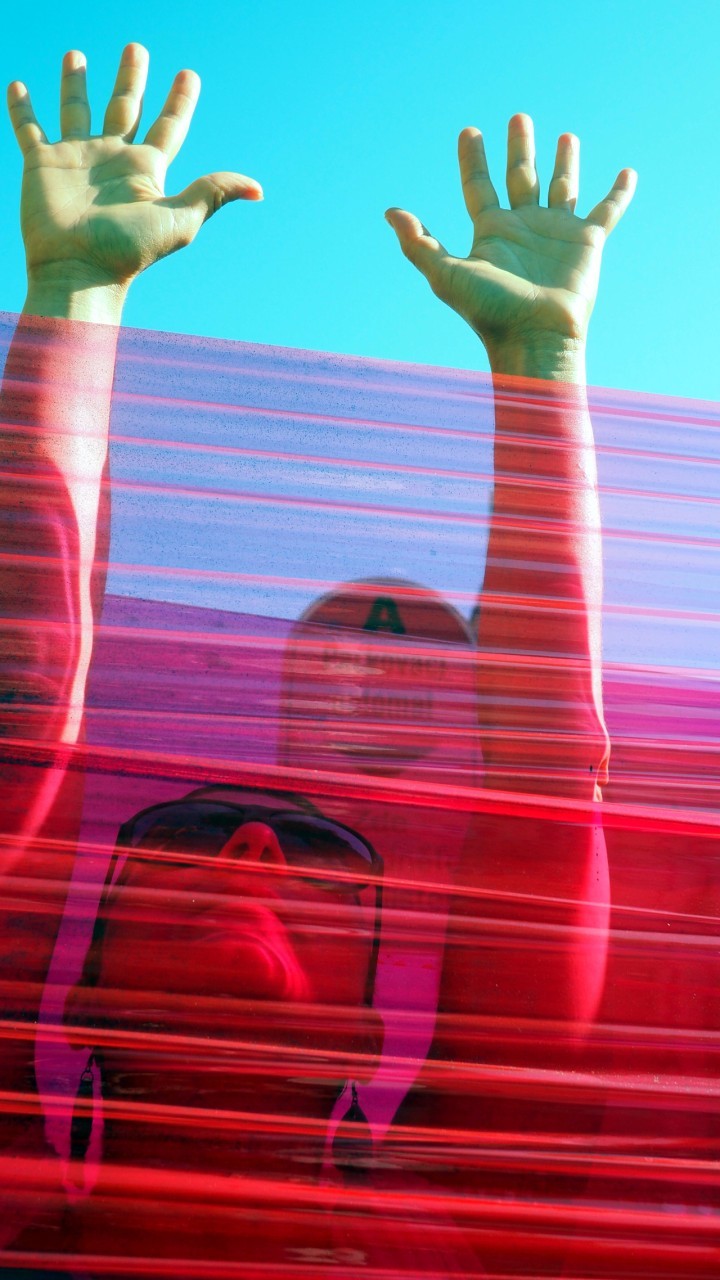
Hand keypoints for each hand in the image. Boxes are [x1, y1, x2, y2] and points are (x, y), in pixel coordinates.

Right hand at [7, 44, 261, 303]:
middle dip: (131, 77)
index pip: (168, 126)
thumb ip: (213, 193)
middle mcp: (112, 160)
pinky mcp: (42, 165)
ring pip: (76, 109)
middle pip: (124, 106)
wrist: (79, 271)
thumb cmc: (130, 251)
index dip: (180, 101)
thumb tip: (259, 189)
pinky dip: (22, 108)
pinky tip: (17, 86)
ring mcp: (76, 160)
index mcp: (146, 170)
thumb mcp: (180, 219)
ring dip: (75, 83)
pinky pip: (29, 129)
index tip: (189, 75)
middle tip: (136, 48)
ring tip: (76, 54)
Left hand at [386, 115, 634, 374]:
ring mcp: (557, 233)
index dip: (472, 159)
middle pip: (521, 177)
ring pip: (562, 187)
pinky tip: (627, 173)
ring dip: (565, 161)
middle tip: (518, 117)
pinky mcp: (588, 242)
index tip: (468, 131)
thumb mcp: (447, 276)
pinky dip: (619, 192)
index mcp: (491, 233)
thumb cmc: (490, 312)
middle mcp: (523, 228)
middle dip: (519, 147)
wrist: (535, 337)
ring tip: (565, 136)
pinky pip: (607, 211)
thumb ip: (419, 244)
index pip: (479, 186)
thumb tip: (389, 212)